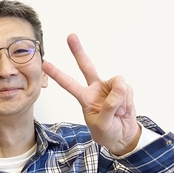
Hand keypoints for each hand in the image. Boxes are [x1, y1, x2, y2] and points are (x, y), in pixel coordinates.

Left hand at [42, 34, 140, 154]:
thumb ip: (109, 106)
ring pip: (117, 82)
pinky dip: (128, 101)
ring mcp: (109, 87)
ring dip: (120, 99)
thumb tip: (118, 87)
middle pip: (86, 66)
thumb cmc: (107, 132)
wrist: (123, 135)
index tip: (45, 64)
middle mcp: (95, 89)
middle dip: (78, 51)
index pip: (69, 84)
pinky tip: (124, 109)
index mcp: (84, 98)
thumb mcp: (103, 124)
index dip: (57, 74)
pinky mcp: (123, 88)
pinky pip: (127, 89)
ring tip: (118, 112)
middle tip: (70, 36)